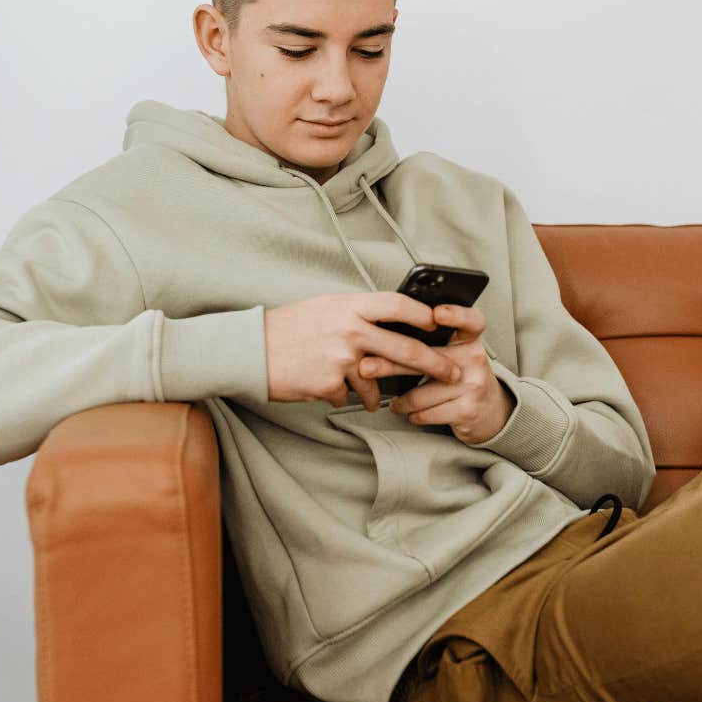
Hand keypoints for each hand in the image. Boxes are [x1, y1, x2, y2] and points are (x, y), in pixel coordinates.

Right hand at [263, 292, 461, 409]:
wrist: (250, 350)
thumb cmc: (287, 328)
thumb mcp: (323, 308)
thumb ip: (355, 313)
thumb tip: (386, 320)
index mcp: (348, 306)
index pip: (396, 304)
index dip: (422, 314)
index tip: (440, 324)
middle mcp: (349, 329)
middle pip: (404, 348)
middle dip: (434, 364)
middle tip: (452, 373)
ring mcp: (340, 357)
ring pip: (378, 381)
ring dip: (377, 393)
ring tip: (372, 397)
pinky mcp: (329, 383)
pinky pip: (349, 395)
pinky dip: (342, 395)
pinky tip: (328, 388)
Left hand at [358, 303, 516, 443]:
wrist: (489, 411)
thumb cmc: (461, 376)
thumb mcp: (454, 353)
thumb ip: (430, 342)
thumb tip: (382, 336)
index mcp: (469, 338)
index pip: (470, 320)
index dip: (455, 314)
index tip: (436, 313)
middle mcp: (474, 358)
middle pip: (427, 358)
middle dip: (391, 364)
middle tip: (366, 367)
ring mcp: (473, 384)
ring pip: (421, 393)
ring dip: (400, 401)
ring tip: (392, 401)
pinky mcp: (467, 409)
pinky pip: (427, 412)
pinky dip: (412, 414)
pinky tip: (409, 412)